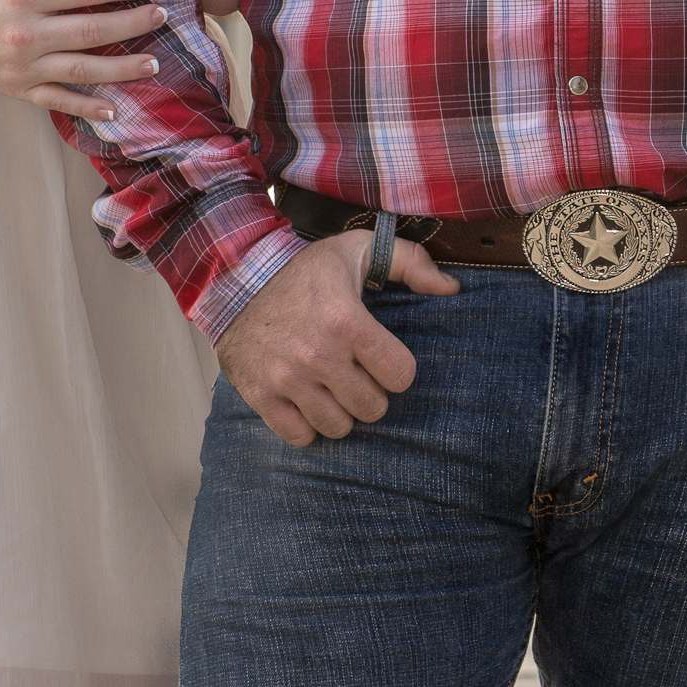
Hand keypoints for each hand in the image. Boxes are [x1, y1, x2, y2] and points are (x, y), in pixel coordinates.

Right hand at [0, 0, 166, 117]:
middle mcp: (26, 33)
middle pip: (91, 30)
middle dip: (132, 24)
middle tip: (161, 17)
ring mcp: (23, 66)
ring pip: (82, 69)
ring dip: (122, 69)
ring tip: (154, 65)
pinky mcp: (18, 89)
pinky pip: (57, 101)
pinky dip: (85, 108)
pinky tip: (114, 111)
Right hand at [215, 228, 460, 446]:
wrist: (235, 278)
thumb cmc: (304, 269)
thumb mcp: (358, 250)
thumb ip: (411, 262)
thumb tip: (452, 290)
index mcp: (346, 319)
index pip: (400, 375)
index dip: (396, 367)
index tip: (382, 356)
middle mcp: (317, 354)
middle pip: (372, 407)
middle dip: (370, 392)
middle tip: (355, 372)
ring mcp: (286, 379)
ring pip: (338, 427)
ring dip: (340, 410)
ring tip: (331, 386)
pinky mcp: (260, 396)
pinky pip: (300, 436)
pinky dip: (307, 424)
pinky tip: (306, 399)